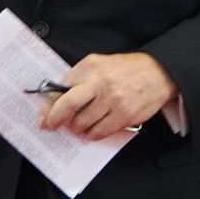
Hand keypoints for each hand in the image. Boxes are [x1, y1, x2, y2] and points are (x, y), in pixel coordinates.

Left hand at [37, 51, 176, 140]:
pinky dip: (91, 135)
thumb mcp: (98, 63)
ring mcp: (113, 100)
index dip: (49, 106)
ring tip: (77, 127)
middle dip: (56, 120)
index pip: (63, 88)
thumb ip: (78, 77)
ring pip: (84, 123)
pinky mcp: (124, 116)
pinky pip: (101, 132)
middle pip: (69, 106)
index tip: (43, 116)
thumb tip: (57, 97)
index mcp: (91, 67)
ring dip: (76, 129)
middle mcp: (101, 82)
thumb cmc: (124, 69)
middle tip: (52, 126)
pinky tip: (90, 132)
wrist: (156, 73)